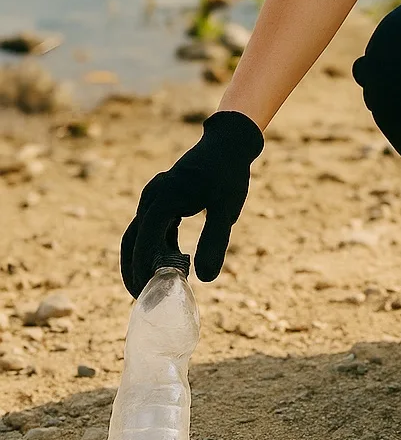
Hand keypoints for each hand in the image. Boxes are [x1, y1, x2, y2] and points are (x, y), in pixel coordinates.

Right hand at [120, 110, 264, 297]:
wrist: (228, 143)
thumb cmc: (228, 175)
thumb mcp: (226, 209)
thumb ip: (214, 241)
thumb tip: (205, 279)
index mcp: (164, 199)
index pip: (143, 240)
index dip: (141, 269)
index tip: (146, 292)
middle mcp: (153, 198)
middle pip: (132, 239)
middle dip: (133, 270)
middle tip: (143, 296)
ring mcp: (155, 197)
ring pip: (138, 234)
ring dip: (144, 260)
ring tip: (158, 285)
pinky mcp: (162, 199)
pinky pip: (151, 227)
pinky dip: (156, 247)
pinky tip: (174, 262)